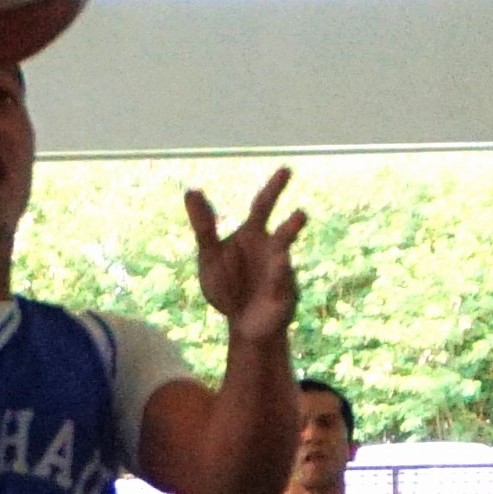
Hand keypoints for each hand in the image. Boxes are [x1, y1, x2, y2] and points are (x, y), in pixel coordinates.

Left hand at [184, 170, 307, 345]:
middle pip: (283, 230)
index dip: (275, 188)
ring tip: (294, 236)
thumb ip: (204, 226)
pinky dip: (277, 279)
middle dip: (293, 225)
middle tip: (301, 212)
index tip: (287, 170)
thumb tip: (191, 191)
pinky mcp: (283, 298)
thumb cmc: (228, 284)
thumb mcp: (210, 255)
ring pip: (283, 260)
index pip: (263, 205)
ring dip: (284, 254)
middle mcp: (272, 249)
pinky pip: (279, 287)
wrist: (244, 323)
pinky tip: (276, 270)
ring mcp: (281, 273)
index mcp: (254, 234)